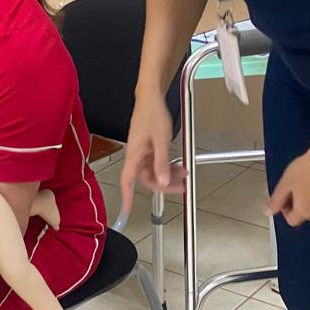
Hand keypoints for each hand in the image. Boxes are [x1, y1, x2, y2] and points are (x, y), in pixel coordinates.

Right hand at [119, 93, 186, 217]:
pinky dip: (166, 164)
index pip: (127, 181)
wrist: (151, 97)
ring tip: (183, 172)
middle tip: (181, 186)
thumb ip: (161, 163)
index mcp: (134, 154)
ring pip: (153, 169)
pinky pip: (156, 160)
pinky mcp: (147, 144)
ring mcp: (141, 149)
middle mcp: (136, 154)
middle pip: (146, 177)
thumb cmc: (152, 114)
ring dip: (167, 174)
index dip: (127, 197)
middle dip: (163, 184)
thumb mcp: (161, 141)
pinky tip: (176, 163)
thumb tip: (162, 182)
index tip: (127, 211)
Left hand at [265, 149, 309, 226]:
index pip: (291, 220)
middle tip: (294, 187)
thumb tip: (268, 212)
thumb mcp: (284, 184)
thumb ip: (275, 201)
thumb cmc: (305, 170)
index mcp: (304, 212)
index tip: (284, 197)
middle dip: (297, 204)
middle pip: (304, 214)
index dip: (285, 210)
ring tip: (307, 182)